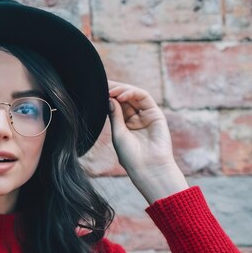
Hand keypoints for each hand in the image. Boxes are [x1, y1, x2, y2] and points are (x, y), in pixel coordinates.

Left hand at [108, 80, 187, 203]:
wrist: (149, 168)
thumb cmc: (131, 156)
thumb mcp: (118, 133)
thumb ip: (115, 115)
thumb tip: (109, 98)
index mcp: (124, 124)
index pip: (115, 105)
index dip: (107, 96)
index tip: (95, 89)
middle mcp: (135, 118)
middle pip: (124, 98)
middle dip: (113, 90)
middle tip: (102, 85)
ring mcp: (146, 115)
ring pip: (133, 95)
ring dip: (121, 90)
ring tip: (111, 91)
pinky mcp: (155, 114)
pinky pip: (144, 97)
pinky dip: (132, 93)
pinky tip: (121, 96)